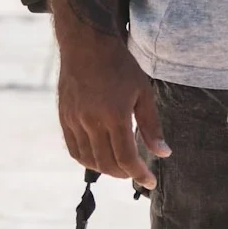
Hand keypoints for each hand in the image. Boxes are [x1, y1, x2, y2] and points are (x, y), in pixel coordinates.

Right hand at [57, 37, 167, 189]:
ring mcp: (74, 121)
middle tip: (138, 174)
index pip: (126, 158)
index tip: (150, 182)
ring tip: (121, 167)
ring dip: (106, 169)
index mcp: (114, 116)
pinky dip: (88, 159)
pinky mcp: (64, 118)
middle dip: (124, 174)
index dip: (139, 174)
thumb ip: (151, 126)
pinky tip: (100, 157)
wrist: (87, 46)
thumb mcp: (144, 92)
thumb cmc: (120, 67)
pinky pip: (74, 149)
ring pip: (88, 160)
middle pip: (106, 163)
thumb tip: (163, 153)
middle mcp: (91, 122)